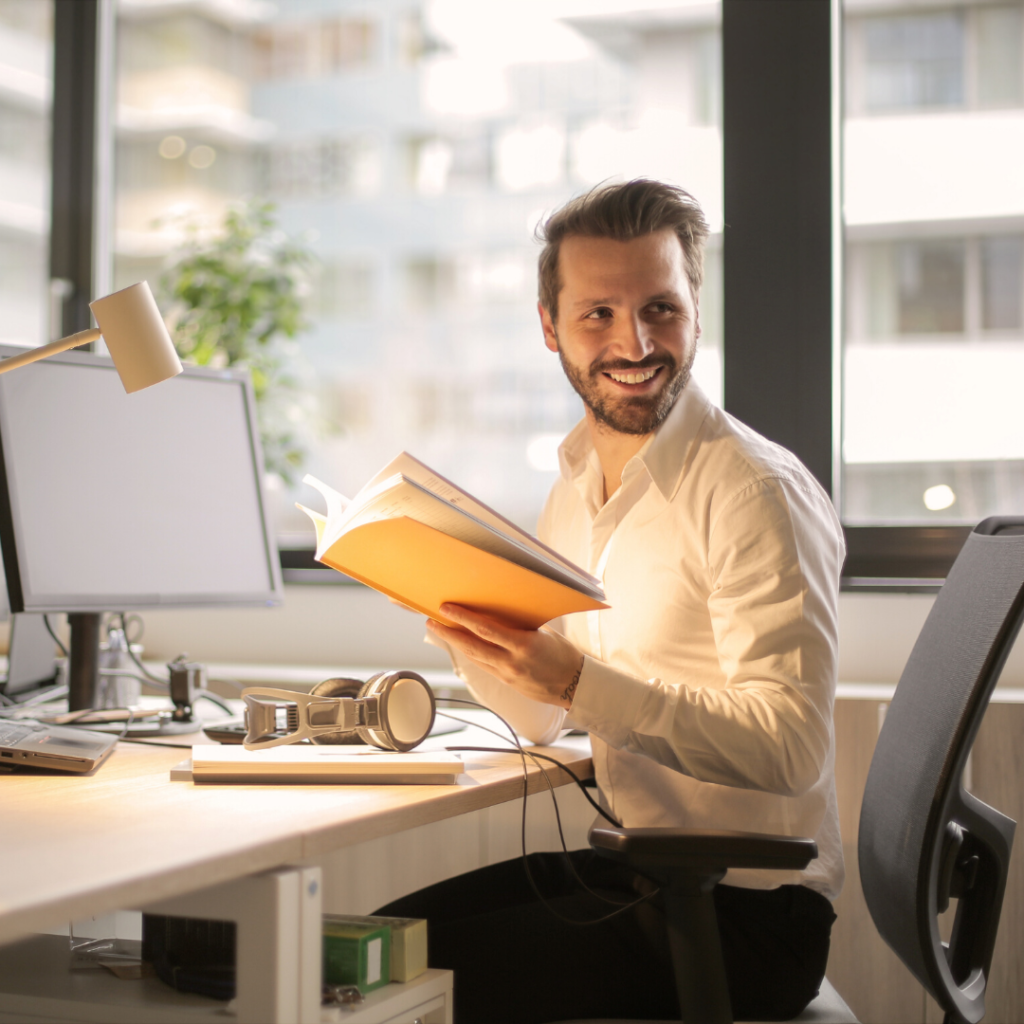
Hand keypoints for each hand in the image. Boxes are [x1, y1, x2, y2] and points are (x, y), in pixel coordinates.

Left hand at [426, 604, 583, 708]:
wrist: (575, 686)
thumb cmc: (563, 654)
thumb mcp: (544, 633)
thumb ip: (520, 624)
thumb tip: (499, 610)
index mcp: (524, 645)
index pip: (485, 629)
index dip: (462, 618)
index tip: (446, 608)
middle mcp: (512, 662)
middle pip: (471, 646)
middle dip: (448, 633)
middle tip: (431, 621)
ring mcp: (507, 674)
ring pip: (473, 657)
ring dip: (454, 644)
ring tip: (440, 630)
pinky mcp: (506, 682)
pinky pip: (483, 665)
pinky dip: (471, 653)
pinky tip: (461, 644)